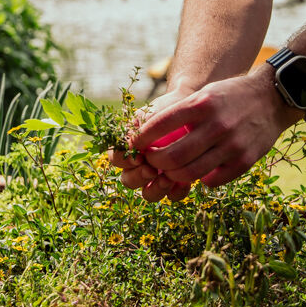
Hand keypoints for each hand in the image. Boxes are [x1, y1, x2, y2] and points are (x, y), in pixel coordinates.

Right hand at [108, 87, 195, 201]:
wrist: (190, 110)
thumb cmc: (166, 110)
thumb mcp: (150, 114)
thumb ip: (138, 129)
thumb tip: (130, 146)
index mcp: (127, 148)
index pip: (115, 159)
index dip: (123, 160)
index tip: (138, 155)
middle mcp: (138, 166)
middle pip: (128, 181)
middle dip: (138, 177)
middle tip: (151, 169)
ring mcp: (156, 177)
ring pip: (148, 194)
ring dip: (155, 189)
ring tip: (167, 179)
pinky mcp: (176, 182)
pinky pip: (172, 196)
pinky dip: (177, 191)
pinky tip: (184, 182)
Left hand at [127, 65, 294, 200]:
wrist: (273, 98)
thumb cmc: (231, 95)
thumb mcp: (205, 93)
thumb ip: (182, 112)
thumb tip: (148, 132)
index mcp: (202, 104)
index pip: (161, 123)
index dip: (141, 137)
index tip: (133, 144)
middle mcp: (217, 124)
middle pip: (172, 155)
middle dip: (153, 162)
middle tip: (149, 161)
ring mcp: (232, 144)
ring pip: (190, 172)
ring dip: (173, 175)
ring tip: (169, 171)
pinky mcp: (245, 160)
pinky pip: (213, 180)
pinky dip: (200, 180)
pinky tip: (197, 172)